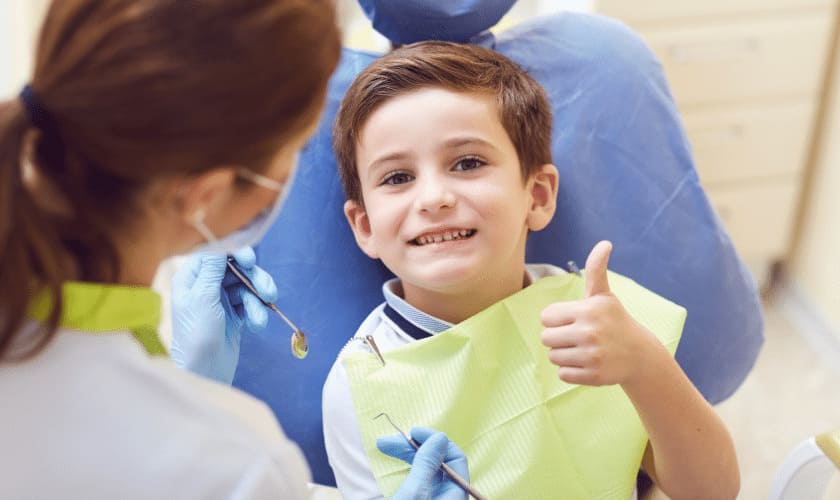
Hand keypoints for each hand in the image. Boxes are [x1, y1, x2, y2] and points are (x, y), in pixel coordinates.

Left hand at [170, 246, 277, 383]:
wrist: (203, 371)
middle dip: (254, 279)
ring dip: (258, 300)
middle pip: (236, 268)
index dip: (234, 252)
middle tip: (268, 291)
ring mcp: (221, 299)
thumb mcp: (203, 297)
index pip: (215, 253)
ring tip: (261, 318)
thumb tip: (220, 242)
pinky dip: (257, 312)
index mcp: (192, 277)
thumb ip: (213, 268)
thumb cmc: (196, 334)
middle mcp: (206, 285)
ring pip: (247, 286)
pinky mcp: (234, 314)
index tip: (250, 260)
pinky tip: (257, 326)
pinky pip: (251, 303)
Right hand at [377, 427, 469, 499]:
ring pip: (426, 470)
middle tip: (388, 441)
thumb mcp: (415, 492)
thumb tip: (440, 438)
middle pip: (438, 463)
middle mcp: (447, 496)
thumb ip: (427, 465)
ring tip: (383, 445)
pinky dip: (407, 469)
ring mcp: (434, 498)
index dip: (434, 440)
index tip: (413, 431)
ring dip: (407, 456)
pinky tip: (395, 461)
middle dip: (413, 448)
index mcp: (455, 494)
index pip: (455, 458)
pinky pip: (418, 480)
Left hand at [540, 241, 656, 386]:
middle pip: (546, 338)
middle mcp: (589, 332)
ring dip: (564, 355)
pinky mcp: (593, 376)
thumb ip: (596, 269)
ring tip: (584, 350)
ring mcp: (592, 355)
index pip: (546, 317)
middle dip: (558, 338)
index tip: (574, 320)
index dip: (557, 319)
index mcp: (588, 310)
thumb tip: (604, 243)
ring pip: (553, 357)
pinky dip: (572, 371)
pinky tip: (588, 364)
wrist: (639, 355)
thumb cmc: (614, 321)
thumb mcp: (604, 295)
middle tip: (578, 337)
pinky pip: (563, 374)